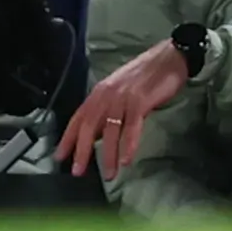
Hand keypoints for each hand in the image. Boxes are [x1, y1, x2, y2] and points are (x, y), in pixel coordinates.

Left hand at [56, 39, 191, 181]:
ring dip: (108, 155)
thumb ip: (109, 108)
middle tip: (78, 171)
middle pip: (90, 127)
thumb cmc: (148, 74)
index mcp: (100, 92)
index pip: (79, 118)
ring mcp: (124, 98)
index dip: (68, 138)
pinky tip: (126, 160)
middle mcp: (107, 95)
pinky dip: (128, 145)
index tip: (60, 157)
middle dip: (83, 151)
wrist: (171, 56)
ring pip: (111, 131)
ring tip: (109, 174)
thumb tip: (100, 133)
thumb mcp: (121, 89)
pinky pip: (132, 128)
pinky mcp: (141, 102)